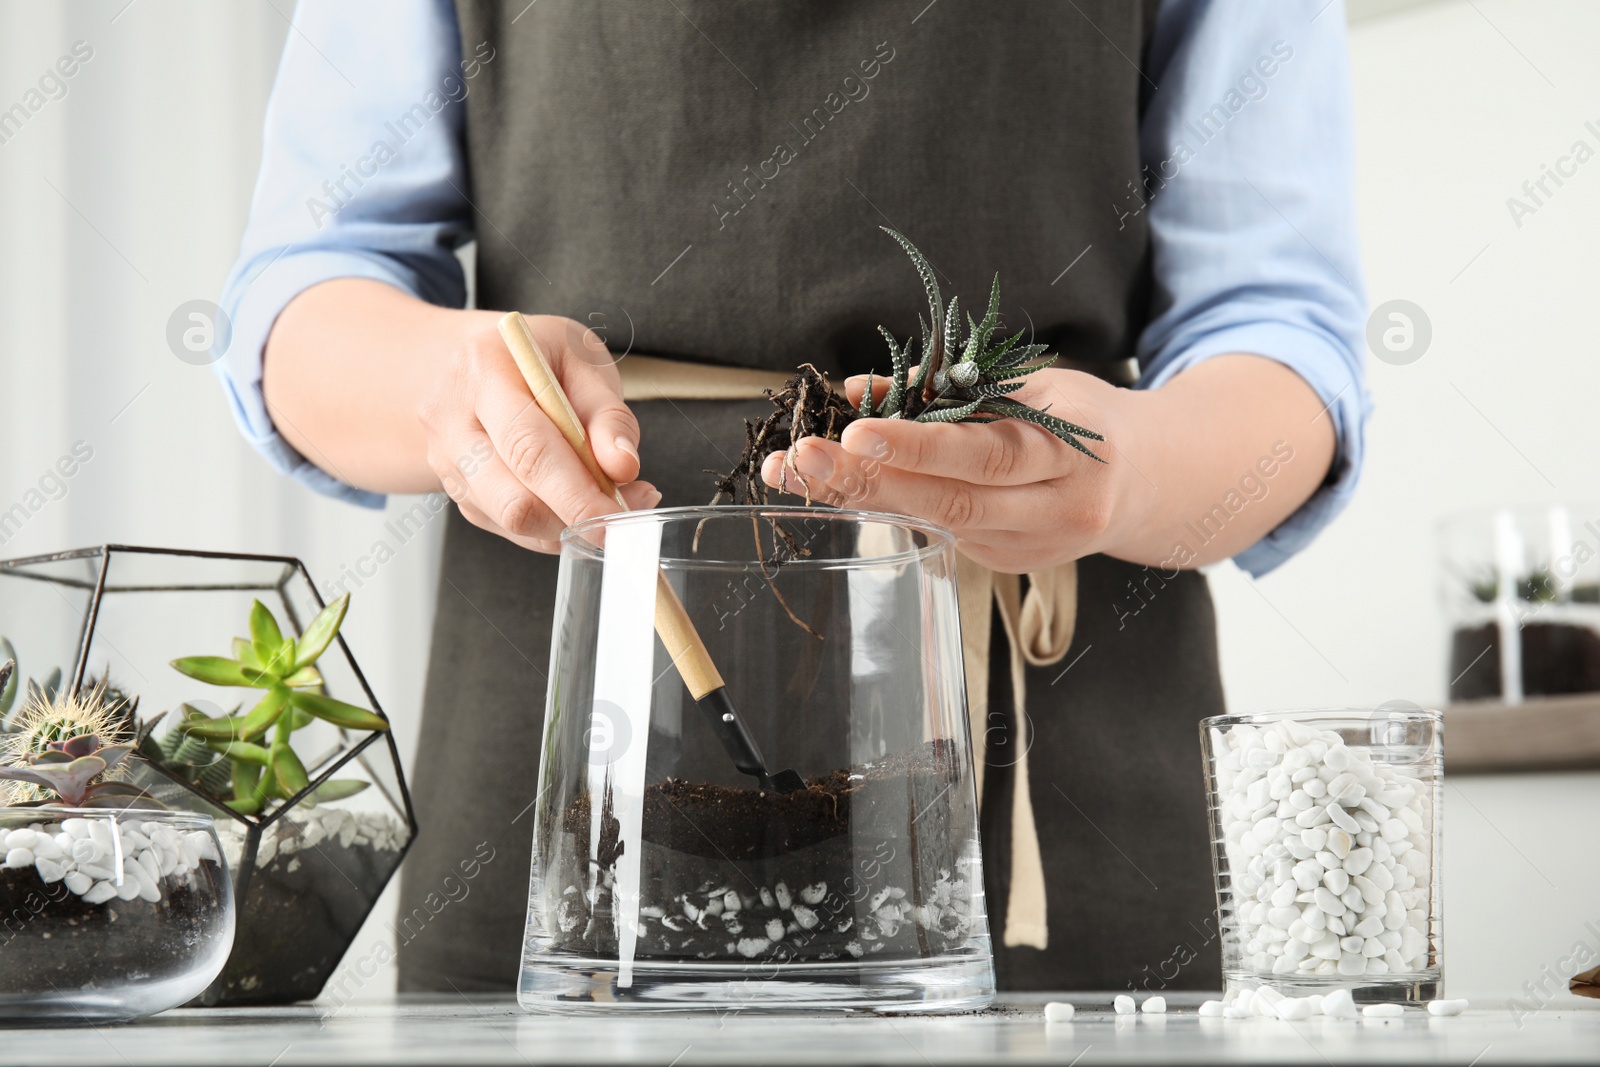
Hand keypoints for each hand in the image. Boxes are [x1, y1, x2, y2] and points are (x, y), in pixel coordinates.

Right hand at [420, 313, 658, 552]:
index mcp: (483, 373)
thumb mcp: (582, 358)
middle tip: (624, 513)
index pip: (528, 447)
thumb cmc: (536, 354)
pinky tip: (576, 500)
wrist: (476, 358)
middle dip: (574, 517)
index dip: (575, 492)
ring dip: (568, 524)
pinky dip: (552, 526)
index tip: (617, 514)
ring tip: (608, 498)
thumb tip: (623, 466)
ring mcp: (447, 462)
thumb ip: (607, 412)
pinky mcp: (458, 491)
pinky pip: (509, 528)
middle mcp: (451, 421)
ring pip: (511, 521)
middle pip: (511, 499)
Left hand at [759, 368, 1130, 571]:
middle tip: (800, 458)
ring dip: (858, 499)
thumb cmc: (1084, 418)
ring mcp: (1029, 550)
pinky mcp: (1007, 566)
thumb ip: (948, 385)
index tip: (856, 432)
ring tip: (794, 473)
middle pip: (952, 505)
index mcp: (1071, 454)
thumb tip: (856, 389)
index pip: (986, 454)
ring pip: (936, 526)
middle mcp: (1054, 512)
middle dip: (869, 481)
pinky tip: (836, 486)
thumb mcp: (1034, 383)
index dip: (919, 448)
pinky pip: (939, 534)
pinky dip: (886, 507)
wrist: (1147, 484)